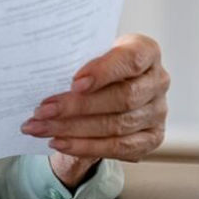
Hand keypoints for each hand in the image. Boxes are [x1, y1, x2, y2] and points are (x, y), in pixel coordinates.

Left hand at [20, 34, 168, 186]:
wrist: (108, 86)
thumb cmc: (95, 65)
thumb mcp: (89, 53)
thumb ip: (78, 61)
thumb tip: (45, 76)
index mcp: (146, 51)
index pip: (130, 60)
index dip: (103, 72)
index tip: (74, 83)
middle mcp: (158, 81)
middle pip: (122, 98)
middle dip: (77, 107)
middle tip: (42, 110)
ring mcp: (158, 111)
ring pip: (117, 126)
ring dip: (73, 129)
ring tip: (40, 128)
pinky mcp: (152, 137)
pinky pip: (118, 147)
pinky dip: (85, 146)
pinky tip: (59, 142)